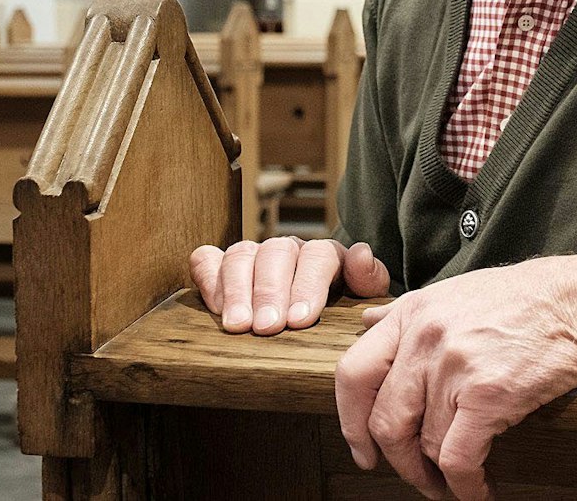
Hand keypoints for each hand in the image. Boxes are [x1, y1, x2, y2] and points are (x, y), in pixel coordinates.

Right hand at [189, 236, 391, 334]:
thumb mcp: (363, 300)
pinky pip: (207, 261)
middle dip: (271, 291)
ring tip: (239, 326)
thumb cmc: (339, 314)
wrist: (311, 324)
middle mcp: (287, 249)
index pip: (318, 255)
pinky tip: (214, 305)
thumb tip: (360, 254)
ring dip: (238, 291)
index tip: (300, 320)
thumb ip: (369, 279)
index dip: (308, 285)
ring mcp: (252, 256)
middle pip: (276, 253)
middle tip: (268, 327)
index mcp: (324, 254)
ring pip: (241, 256)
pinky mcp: (220, 267)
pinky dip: (208, 278)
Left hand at [336, 251, 576, 500]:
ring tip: (455, 481)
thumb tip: (366, 322)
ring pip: (426, 443)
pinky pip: (458, 458)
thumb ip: (406, 312)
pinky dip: (465, 486)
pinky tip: (479, 490)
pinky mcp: (488, 393)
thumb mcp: (453, 292)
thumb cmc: (523, 298)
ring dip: (438, 475)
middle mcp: (425, 338)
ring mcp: (454, 366)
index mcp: (411, 313)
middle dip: (398, 461)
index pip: (352, 374)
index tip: (363, 448)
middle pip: (385, 420)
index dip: (351, 421)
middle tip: (417, 476)